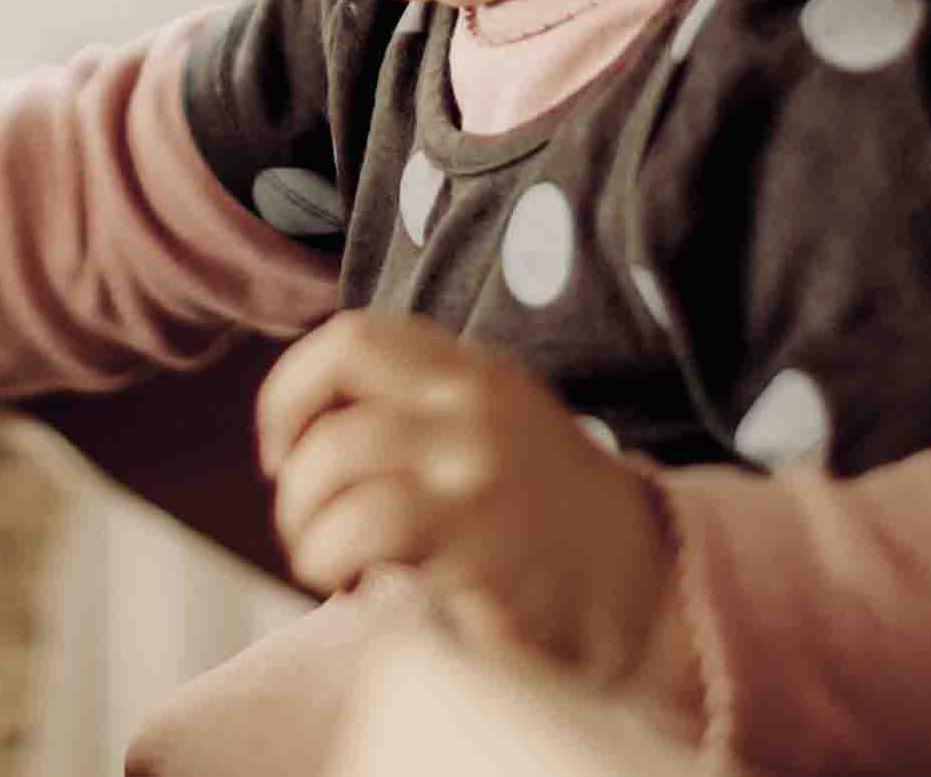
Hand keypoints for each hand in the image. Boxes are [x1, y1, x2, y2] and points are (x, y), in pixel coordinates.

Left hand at [256, 310, 683, 694]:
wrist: (646, 584)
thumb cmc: (547, 513)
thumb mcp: (493, 423)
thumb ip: (415, 406)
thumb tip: (303, 428)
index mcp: (472, 370)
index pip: (348, 340)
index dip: (291, 396)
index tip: (284, 453)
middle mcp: (473, 410)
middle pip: (331, 427)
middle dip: (296, 492)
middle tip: (311, 533)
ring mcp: (475, 476)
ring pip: (334, 473)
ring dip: (308, 533)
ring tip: (330, 566)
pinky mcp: (478, 545)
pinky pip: (364, 534)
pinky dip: (334, 565)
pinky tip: (358, 590)